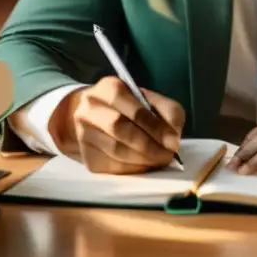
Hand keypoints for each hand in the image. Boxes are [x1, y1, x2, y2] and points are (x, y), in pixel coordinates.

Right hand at [50, 76, 184, 174]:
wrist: (96, 116)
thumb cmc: (129, 108)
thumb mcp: (151, 100)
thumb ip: (169, 112)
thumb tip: (173, 139)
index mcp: (109, 88)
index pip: (133, 109)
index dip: (155, 127)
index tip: (173, 142)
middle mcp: (90, 109)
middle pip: (121, 129)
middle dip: (149, 146)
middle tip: (167, 155)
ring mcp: (84, 133)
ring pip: (116, 150)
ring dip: (143, 159)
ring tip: (159, 161)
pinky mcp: (87, 157)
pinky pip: (112, 167)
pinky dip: (133, 169)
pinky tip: (144, 165)